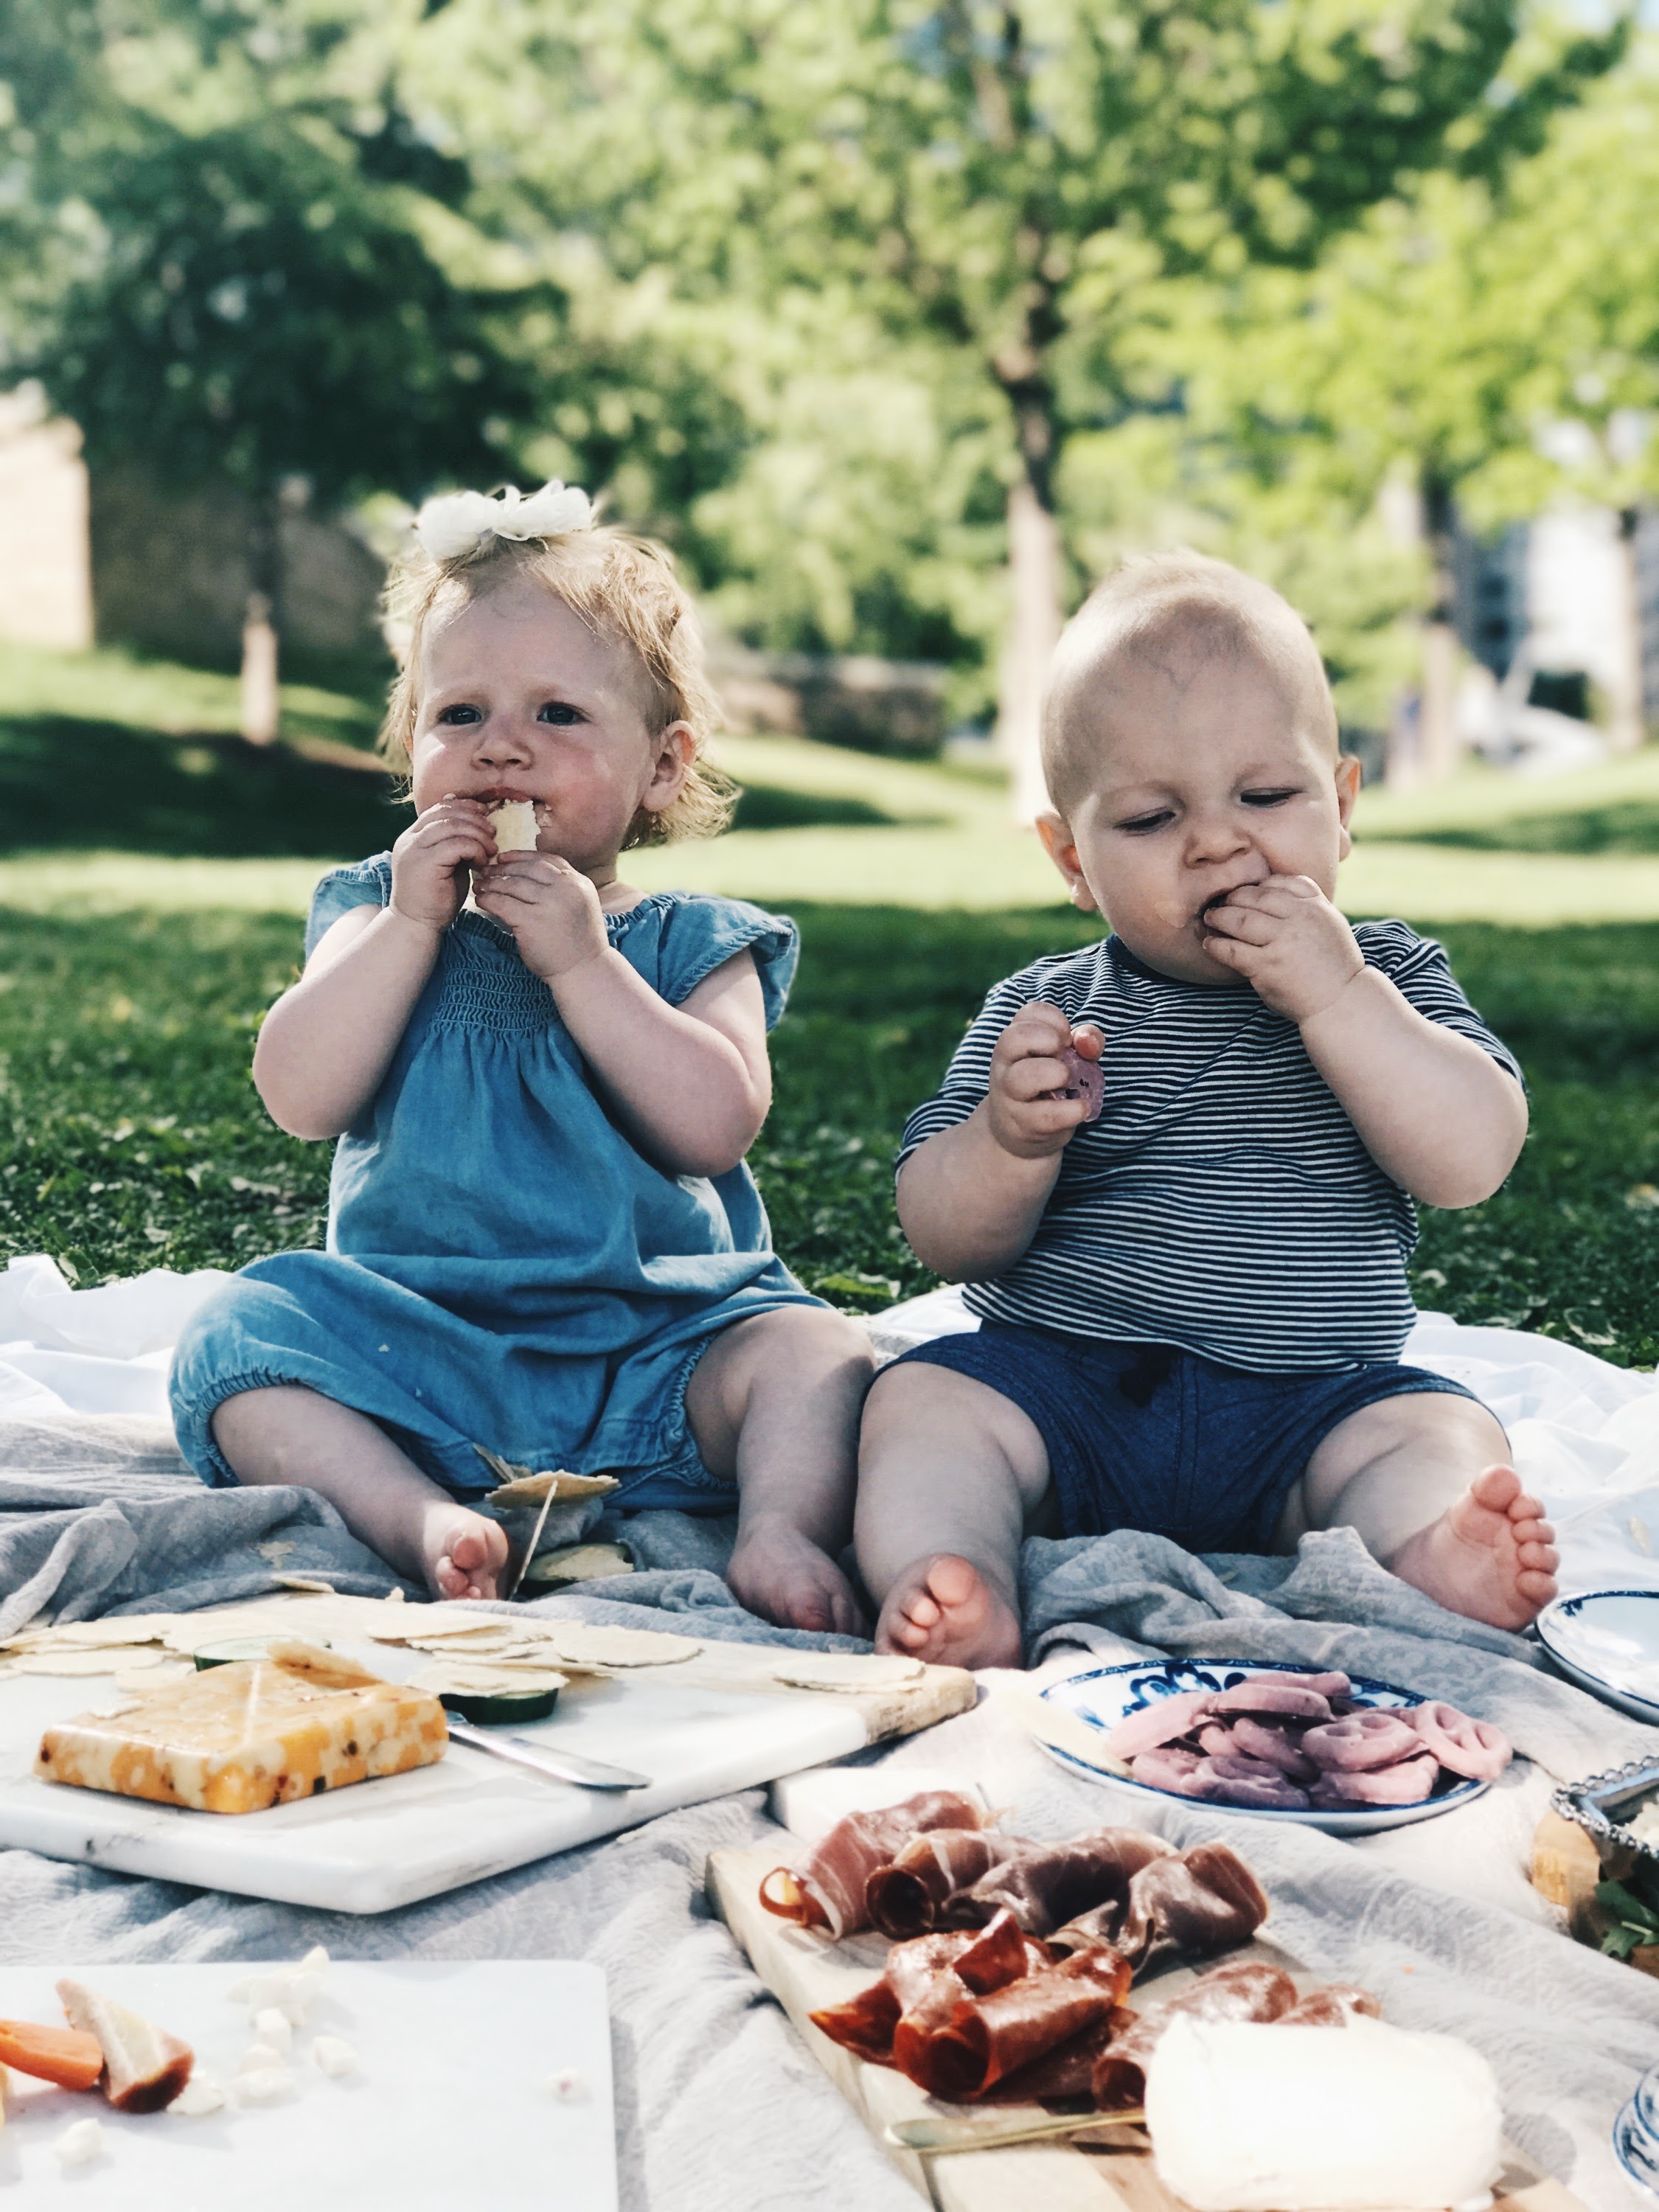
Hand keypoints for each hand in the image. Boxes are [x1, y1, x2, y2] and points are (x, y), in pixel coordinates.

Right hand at [389, 797, 494, 934]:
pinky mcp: (424, 863)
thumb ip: (455, 844)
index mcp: (412, 836)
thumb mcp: (447, 864)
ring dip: (477, 834)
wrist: (416, 925)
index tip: (485, 814)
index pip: (439, 808)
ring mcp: (413, 850)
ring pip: (452, 825)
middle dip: (474, 819)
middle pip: (445, 812)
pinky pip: (456, 844)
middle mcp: (409, 839)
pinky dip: (474, 849)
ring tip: (491, 849)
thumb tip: (477, 824)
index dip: (464, 807)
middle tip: (493, 833)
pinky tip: (482, 862)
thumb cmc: (435, 899)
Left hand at [471, 849, 609, 983]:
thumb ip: (562, 888)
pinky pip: (503, 904)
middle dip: (504, 867)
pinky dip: (488, 900)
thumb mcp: (579, 905)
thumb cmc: (578, 942)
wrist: (584, 970)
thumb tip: (529, 874)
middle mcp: (566, 889)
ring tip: (480, 885)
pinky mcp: (532, 921)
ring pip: (513, 884)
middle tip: (486, 870)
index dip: (522, 856)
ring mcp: (549, 904)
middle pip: (528, 869)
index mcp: (579, 883)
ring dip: (492, 883)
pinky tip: (481, 901)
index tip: (505, 857)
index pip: (547, 860)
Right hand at [982, 1002, 1104, 1160]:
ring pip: (1023, 1077)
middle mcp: (1004, 1064)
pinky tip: (1081, 1108)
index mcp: (1014, 1040)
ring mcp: (1009, 1095)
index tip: (1066, 1038)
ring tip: (1068, 1082)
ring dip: (1056, 1074)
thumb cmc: (1047, 1085)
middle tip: (1063, 1056)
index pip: (1030, 1013)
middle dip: (1048, 1040)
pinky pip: (1045, 1115)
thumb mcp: (1066, 1057)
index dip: (1056, 1020)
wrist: (1017, 1132)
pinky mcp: (1021, 1124)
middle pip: (1014, 1038)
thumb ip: (1085, 1041)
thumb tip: (1090, 1042)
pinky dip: (1072, 1110)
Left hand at [1201, 875, 1363, 1022]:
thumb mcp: (1330, 922)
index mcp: (1315, 905)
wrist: (1342, 1000)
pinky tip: (1210, 945)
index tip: (1243, 893)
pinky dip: (1216, 945)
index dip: (1255, 886)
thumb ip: (1307, 903)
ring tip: (1210, 919)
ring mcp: (1282, 941)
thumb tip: (1273, 888)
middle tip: (1219, 904)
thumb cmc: (1333, 964)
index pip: (1278, 883)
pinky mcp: (1267, 965)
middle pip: (1255, 897)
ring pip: (1240, 919)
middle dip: (1233, 898)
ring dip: (1219, 917)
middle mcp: (1299, 919)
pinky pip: (1232, 950)